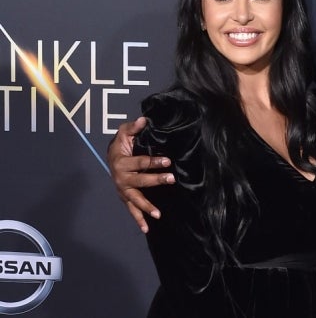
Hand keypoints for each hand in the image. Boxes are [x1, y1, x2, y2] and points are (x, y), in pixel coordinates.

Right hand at [108, 117, 173, 232]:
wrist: (110, 158)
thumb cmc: (121, 144)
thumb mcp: (125, 133)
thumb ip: (134, 127)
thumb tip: (144, 119)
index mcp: (121, 161)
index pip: (140, 162)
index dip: (154, 161)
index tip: (168, 161)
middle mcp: (121, 177)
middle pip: (139, 181)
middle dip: (155, 180)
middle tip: (171, 179)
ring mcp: (122, 189)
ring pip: (135, 199)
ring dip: (146, 206)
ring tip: (158, 214)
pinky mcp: (125, 197)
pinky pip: (131, 210)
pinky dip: (138, 219)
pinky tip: (147, 228)